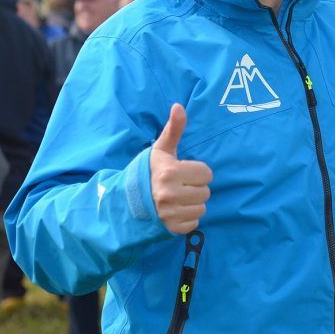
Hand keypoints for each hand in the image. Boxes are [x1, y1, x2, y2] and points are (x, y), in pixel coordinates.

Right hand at [150, 104, 211, 233]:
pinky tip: (175, 211)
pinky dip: (187, 219)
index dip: (197, 172)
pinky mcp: (171, 228)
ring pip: (202, 208)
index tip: (183, 172)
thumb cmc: (149, 171)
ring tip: (177, 198)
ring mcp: (170, 213)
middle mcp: (170, 194)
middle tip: (179, 186)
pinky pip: (194, 223)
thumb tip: (179, 106)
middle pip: (206, 192)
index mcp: (170, 172)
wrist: (127, 200)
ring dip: (192, 204)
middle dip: (195, 188)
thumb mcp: (161, 150)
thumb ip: (173, 129)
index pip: (207, 173)